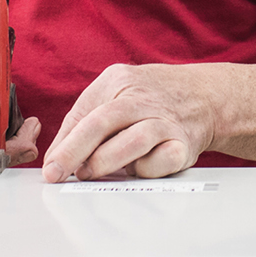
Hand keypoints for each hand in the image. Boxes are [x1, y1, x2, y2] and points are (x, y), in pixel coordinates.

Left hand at [42, 64, 217, 182]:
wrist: (205, 96)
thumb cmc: (149, 100)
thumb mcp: (113, 93)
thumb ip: (82, 121)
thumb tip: (55, 158)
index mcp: (118, 82)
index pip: (85, 113)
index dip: (64, 145)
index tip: (50, 169)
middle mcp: (142, 98)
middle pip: (103, 122)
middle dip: (76, 152)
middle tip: (60, 174)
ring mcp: (165, 121)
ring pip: (133, 141)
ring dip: (107, 162)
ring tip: (92, 173)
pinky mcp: (184, 145)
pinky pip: (161, 162)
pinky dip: (145, 170)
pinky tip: (136, 168)